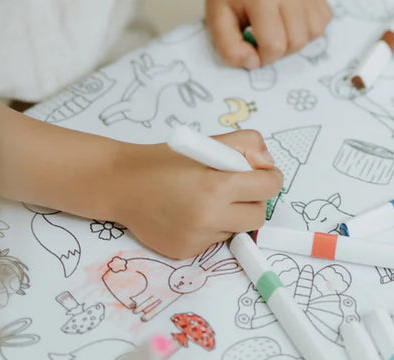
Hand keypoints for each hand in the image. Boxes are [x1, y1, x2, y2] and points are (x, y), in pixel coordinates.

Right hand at [109, 130, 282, 258]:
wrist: (123, 184)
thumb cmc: (167, 160)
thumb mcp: (209, 141)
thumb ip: (246, 145)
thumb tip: (268, 166)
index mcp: (216, 186)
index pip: (267, 188)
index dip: (270, 178)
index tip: (265, 175)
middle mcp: (208, 217)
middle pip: (258, 216)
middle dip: (254, 200)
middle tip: (238, 187)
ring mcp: (196, 239)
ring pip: (235, 230)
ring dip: (231, 215)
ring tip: (206, 198)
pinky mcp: (185, 252)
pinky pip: (213, 241)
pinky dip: (210, 228)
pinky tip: (189, 213)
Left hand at [204, 0, 331, 67]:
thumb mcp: (216, 22)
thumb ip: (229, 49)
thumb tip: (254, 63)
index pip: (274, 45)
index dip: (262, 57)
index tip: (251, 47)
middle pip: (297, 42)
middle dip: (279, 51)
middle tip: (263, 39)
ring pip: (314, 33)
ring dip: (296, 40)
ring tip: (278, 30)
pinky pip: (324, 20)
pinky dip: (309, 28)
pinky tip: (292, 21)